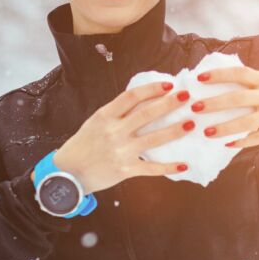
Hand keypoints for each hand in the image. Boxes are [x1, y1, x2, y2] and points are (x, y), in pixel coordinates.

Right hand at [29, 80, 195, 193]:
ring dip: (174, 131)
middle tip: (187, 97)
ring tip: (191, 124)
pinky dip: (168, 167)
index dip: (152, 89)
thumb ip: (116, 113)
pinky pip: (151, 168)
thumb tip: (144, 99)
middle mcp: (114, 132)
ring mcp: (120, 151)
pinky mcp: (125, 170)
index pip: (132, 96)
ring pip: (153, 139)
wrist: (67, 174)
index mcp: (105, 116)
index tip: (169, 85)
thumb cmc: (83, 145)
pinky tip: (184, 165)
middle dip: (169, 104)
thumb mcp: (95, 123)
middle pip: (146, 114)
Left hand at [192, 65, 258, 148]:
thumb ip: (247, 81)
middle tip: (195, 107)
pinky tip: (227, 144)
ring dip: (225, 127)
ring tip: (207, 132)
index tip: (200, 78)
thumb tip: (213, 80)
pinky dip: (243, 142)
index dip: (219, 75)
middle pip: (239, 98)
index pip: (240, 73)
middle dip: (215, 103)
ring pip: (248, 122)